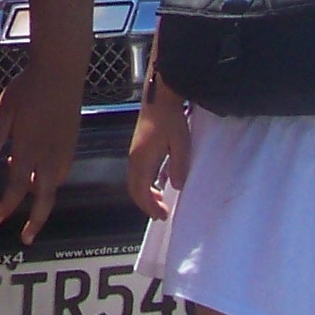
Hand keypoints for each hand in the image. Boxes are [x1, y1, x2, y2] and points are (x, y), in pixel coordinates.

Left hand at [0, 54, 80, 243]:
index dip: (6, 207)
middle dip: (35, 221)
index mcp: (28, 149)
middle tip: (27, 238)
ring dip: (42, 196)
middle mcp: (48, 156)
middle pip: (44, 198)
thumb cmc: (29, 86)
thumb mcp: (6, 108)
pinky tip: (42, 171)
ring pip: (54, 184)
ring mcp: (64, 150)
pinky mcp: (72, 141)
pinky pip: (62, 170)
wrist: (61, 70)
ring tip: (29, 195)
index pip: (16, 188)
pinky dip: (51, 179)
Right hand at [126, 91, 187, 220]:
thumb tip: (175, 186)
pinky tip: (158, 183)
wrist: (160, 98)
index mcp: (142, 160)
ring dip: (145, 194)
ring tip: (160, 202)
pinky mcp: (138, 148)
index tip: (162, 215)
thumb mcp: (181, 143)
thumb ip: (179, 166)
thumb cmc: (170, 119)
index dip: (150, 207)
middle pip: (134, 189)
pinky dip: (145, 184)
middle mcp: (134, 159)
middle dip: (146, 204)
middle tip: (161, 214)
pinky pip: (138, 173)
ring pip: (135, 182)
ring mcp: (134, 153)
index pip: (141, 192)